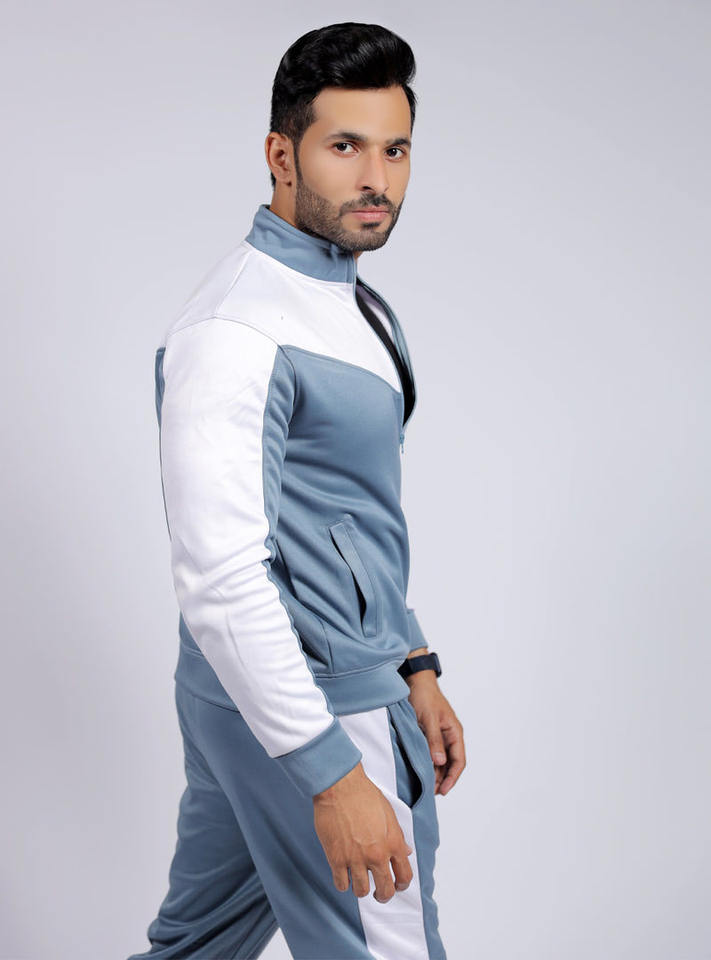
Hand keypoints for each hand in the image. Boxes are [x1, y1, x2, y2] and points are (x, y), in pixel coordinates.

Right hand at [313, 762, 413, 900]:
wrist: (341, 786)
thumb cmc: (364, 794)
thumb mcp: (389, 813)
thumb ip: (397, 835)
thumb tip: (406, 851)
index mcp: (393, 843)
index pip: (405, 875)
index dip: (401, 884)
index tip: (396, 886)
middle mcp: (377, 854)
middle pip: (385, 890)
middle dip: (383, 895)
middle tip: (378, 894)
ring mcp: (356, 858)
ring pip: (362, 891)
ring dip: (361, 889)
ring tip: (357, 881)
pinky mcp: (336, 858)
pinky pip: (341, 884)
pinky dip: (342, 883)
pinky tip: (342, 874)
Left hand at [405, 672, 465, 795]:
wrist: (415, 681)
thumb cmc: (424, 696)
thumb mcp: (429, 719)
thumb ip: (434, 740)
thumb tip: (440, 763)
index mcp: (455, 733)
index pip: (459, 761)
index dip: (452, 778)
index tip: (442, 790)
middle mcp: (449, 736)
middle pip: (450, 764)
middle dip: (442, 779)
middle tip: (430, 792)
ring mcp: (439, 736)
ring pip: (440, 760)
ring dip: (434, 773)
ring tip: (425, 786)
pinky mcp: (428, 735)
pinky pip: (431, 753)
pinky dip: (427, 763)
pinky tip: (420, 771)